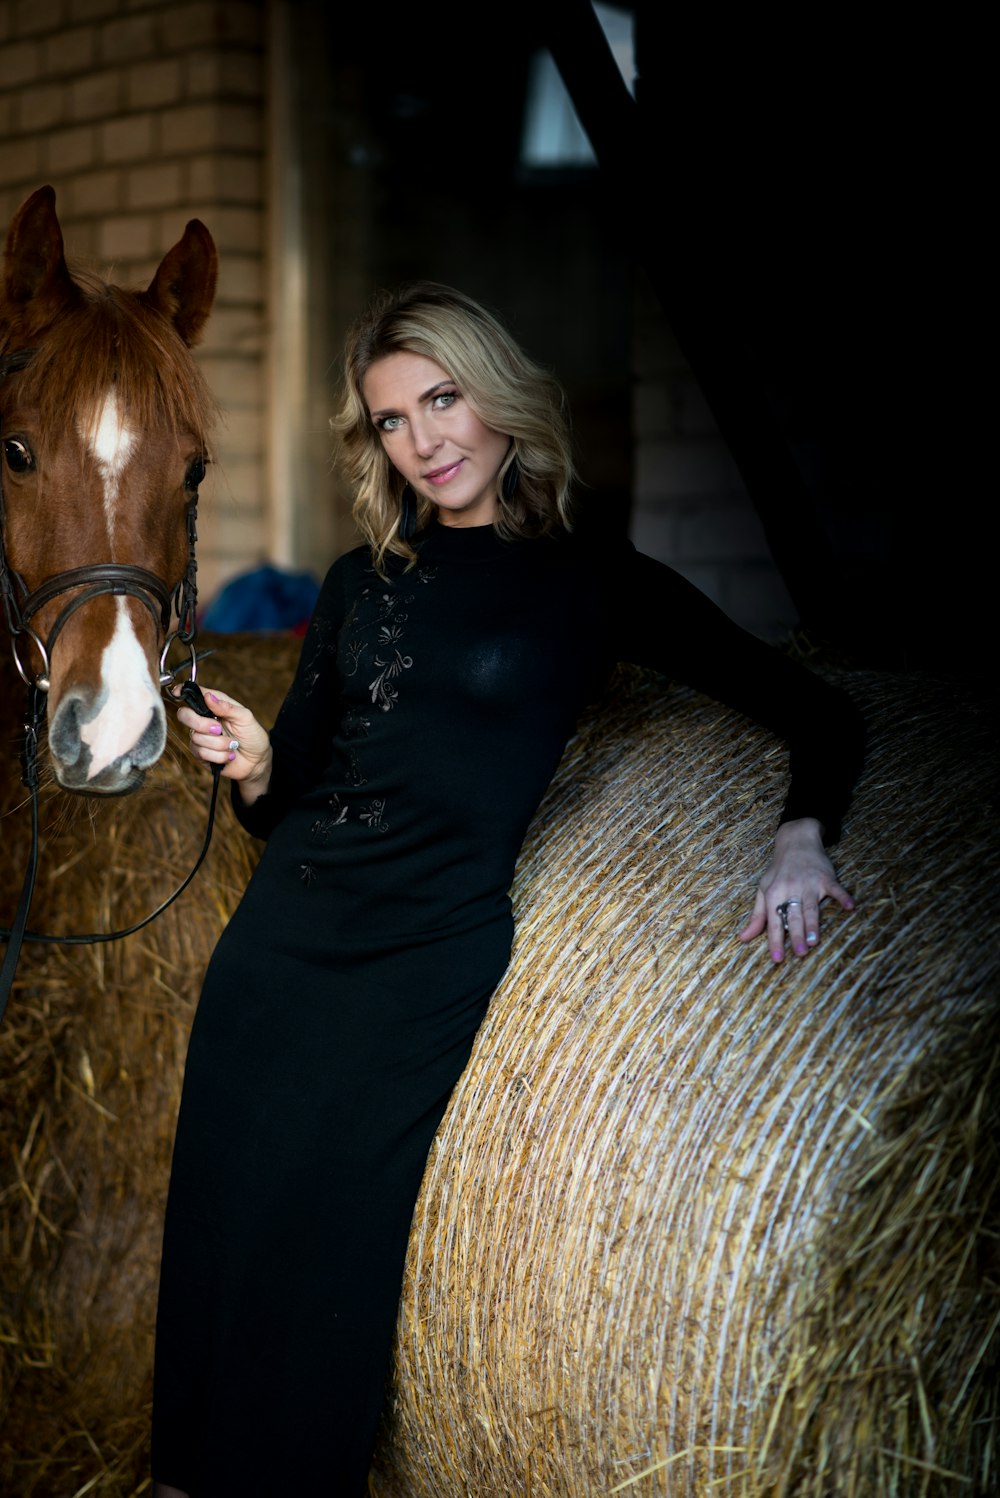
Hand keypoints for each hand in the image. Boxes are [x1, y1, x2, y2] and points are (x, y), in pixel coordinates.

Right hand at [172, 684, 272, 801]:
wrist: (257, 761)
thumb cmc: (253, 736)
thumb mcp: (245, 718)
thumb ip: (227, 707)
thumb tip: (208, 696)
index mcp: (214, 706)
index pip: (194, 695)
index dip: (182, 691)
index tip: (177, 693)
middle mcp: (204, 720)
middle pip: (184, 715)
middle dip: (201, 724)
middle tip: (219, 730)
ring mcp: (201, 737)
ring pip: (196, 738)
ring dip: (219, 744)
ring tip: (232, 745)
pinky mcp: (201, 755)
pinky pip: (201, 753)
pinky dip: (219, 756)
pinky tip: (229, 755)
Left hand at [738, 817, 854, 962]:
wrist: (796, 841)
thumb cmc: (778, 870)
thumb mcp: (763, 890)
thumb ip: (757, 916)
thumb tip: (743, 938)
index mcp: (774, 894)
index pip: (773, 921)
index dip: (775, 941)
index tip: (778, 959)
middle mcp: (791, 889)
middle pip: (793, 916)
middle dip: (796, 935)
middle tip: (800, 953)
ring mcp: (809, 883)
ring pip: (811, 907)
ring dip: (813, 924)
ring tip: (815, 941)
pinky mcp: (826, 877)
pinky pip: (835, 889)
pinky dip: (843, 896)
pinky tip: (850, 906)